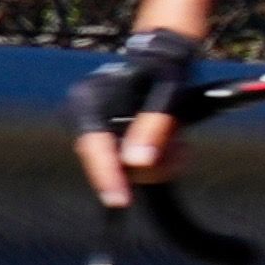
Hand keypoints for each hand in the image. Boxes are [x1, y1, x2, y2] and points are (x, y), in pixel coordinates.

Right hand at [67, 24, 209, 208]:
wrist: (163, 63)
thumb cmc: (164, 72)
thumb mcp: (167, 95)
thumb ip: (153, 127)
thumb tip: (137, 163)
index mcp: (88, 100)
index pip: (93, 145)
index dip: (106, 175)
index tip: (119, 201)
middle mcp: (84, 117)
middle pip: (112, 162)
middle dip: (150, 165)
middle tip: (180, 147)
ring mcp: (97, 131)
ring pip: (128, 169)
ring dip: (160, 162)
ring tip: (180, 140)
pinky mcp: (111, 142)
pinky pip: (132, 166)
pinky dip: (159, 160)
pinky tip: (174, 144)